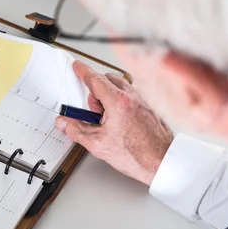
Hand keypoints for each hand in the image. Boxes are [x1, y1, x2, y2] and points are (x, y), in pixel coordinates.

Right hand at [56, 61, 173, 185]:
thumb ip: (76, 130)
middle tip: (94, 114)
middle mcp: (132, 97)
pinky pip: (130, 96)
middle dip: (96, 92)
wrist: (162, 162)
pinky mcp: (149, 107)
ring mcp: (142, 100)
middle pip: (107, 80)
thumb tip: (65, 123)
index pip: (95, 80)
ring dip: (108, 97)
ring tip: (108, 121)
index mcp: (118, 102)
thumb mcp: (98, 144)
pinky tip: (120, 123)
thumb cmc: (137, 154)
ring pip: (119, 87)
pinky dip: (120, 103)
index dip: (83, 71)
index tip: (77, 66)